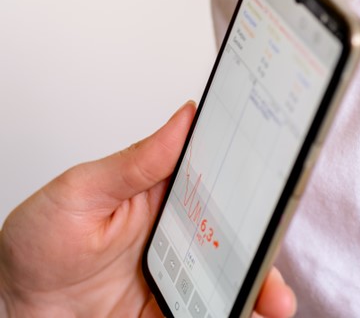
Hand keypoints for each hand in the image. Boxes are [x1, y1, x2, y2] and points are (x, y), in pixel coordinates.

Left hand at [0, 102, 295, 317]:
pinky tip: (245, 313)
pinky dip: (235, 312)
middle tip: (273, 262)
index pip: (224, 180)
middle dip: (265, 248)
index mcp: (169, 193)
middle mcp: (183, 233)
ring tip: (271, 302)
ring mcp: (182, 274)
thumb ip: (137, 160)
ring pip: (235, 277)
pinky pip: (213, 311)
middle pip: (240, 235)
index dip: (256, 184)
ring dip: (259, 288)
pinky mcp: (175, 309)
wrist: (17, 305)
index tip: (277, 189)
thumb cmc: (41, 241)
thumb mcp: (83, 190)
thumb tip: (185, 118)